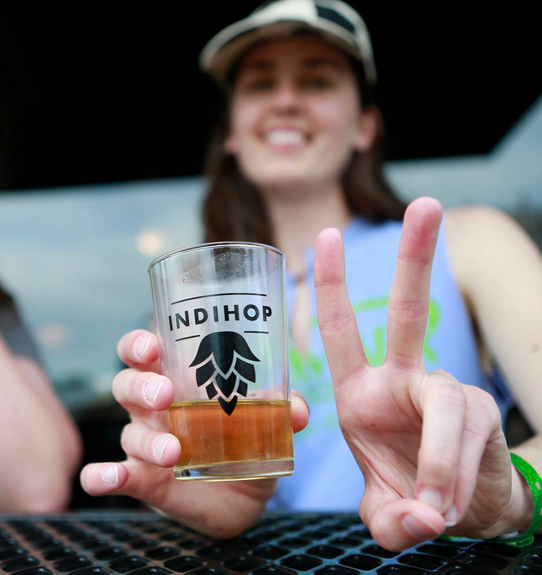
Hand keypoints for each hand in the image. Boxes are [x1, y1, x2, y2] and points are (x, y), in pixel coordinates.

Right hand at [80, 329, 309, 537]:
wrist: (243, 495)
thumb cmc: (244, 438)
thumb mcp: (267, 420)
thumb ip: (281, 410)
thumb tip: (297, 409)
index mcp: (176, 380)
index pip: (144, 352)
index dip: (139, 344)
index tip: (152, 345)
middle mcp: (153, 409)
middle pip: (128, 384)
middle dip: (142, 385)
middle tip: (165, 394)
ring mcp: (146, 445)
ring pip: (130, 432)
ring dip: (147, 440)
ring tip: (173, 451)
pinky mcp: (146, 481)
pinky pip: (118, 475)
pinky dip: (103, 476)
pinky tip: (104, 479)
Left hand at [314, 197, 525, 550]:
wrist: (466, 513)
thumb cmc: (410, 498)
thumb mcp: (384, 514)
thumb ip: (388, 521)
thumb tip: (417, 518)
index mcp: (361, 392)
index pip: (341, 331)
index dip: (330, 285)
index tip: (322, 235)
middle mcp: (404, 381)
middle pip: (410, 313)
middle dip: (416, 258)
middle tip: (427, 203)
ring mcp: (445, 392)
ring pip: (444, 410)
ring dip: (436, 466)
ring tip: (429, 511)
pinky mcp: (479, 413)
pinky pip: (463, 443)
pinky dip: (450, 484)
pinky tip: (443, 510)